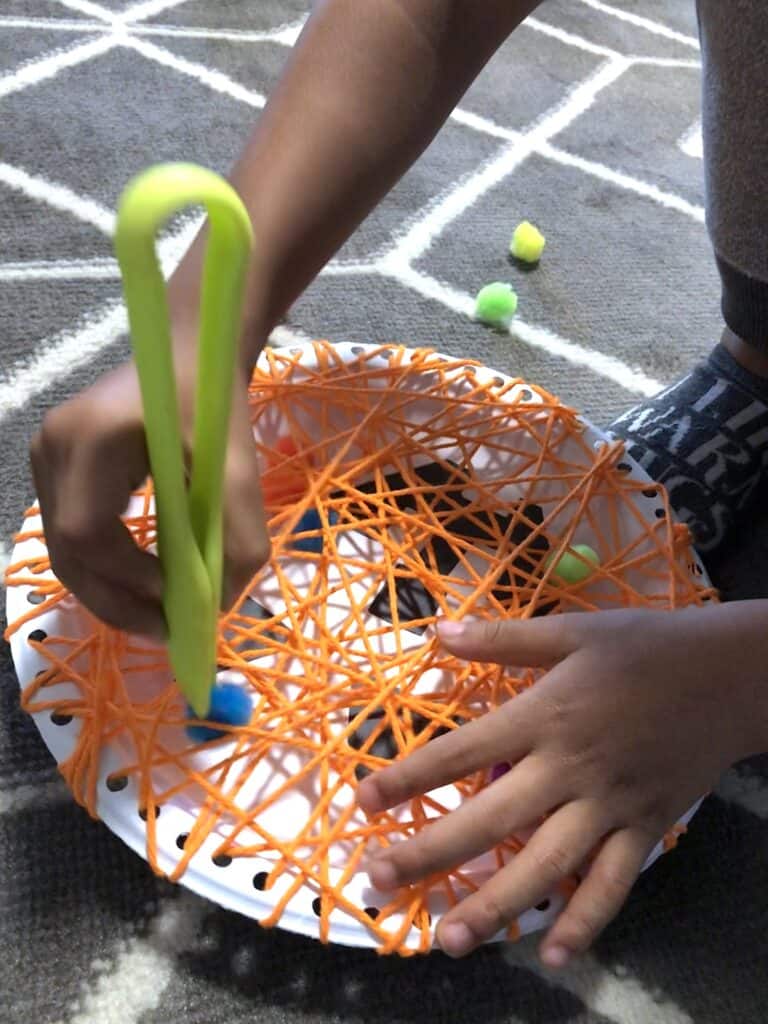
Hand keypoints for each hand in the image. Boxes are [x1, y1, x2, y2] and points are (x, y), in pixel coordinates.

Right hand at [30, 355, 267, 638]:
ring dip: (108, 589)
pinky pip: (71, 531)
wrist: (188, 351)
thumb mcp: (239, 467)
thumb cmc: (214, 401)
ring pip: (64, 548)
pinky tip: (142, 580)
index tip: (173, 596)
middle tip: (165, 628)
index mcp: (91, 436)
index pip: (87, 530)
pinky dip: (105, 565)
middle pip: (66, 550)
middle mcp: (52, 447)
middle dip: (114, 599)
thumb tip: (219, 606)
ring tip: (156, 613)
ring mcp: (45, 456)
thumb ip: (238, 537)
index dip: (124, 575)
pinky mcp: (54, 467)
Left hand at [357, 603, 766, 964]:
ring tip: (447, 940)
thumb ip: (503, 636)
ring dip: (493, 906)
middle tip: (375, 882)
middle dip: (428, 853)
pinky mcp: (644, 828)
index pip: (461, 751)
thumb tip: (438, 632)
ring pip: (544, 866)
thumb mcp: (572, 630)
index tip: (362, 801)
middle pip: (489, 819)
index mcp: (545, 715)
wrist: (729, 675)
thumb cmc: (645, 646)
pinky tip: (551, 955)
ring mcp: (608, 805)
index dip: (409, 777)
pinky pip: (613, 884)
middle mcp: (568, 767)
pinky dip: (584, 921)